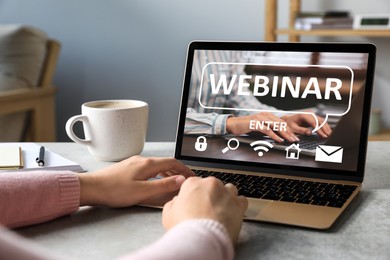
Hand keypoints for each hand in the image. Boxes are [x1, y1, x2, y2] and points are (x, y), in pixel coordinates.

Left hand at [77, 156, 194, 206]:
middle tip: (186, 180)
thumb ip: (163, 185)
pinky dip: (158, 172)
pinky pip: (148, 167)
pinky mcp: (128, 167)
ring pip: (157, 164)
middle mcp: (141, 160)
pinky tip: (155, 180)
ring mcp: (134, 162)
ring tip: (174, 180)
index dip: (184, 169)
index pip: (172, 162)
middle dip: (178, 170)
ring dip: (168, 171)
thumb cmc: (114, 191)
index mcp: (147, 164)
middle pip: (165, 162)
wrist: (91, 188)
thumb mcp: (142, 191)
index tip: (192, 176)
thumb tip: (180, 180)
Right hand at [162, 177, 247, 242]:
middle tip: (207, 210)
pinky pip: (242, 199)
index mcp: (192, 183)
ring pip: (229, 189)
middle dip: (211, 195)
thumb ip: (173, 203)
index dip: (195, 195)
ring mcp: (226, 192)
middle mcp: (210, 184)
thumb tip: (177, 202)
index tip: (196, 203)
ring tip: (221, 211)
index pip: (195, 184)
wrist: (202, 239)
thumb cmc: (185, 227)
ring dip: (226, 197)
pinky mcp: (238, 204)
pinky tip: (232, 213)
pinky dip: (238, 205)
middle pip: (212, 185)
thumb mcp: (168, 214)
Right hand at [226, 112, 298, 142]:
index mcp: (268, 115)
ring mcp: (260, 118)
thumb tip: (279, 136)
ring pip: (276, 126)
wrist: (234, 124)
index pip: (282, 122)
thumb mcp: (260, 127)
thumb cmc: (247, 126)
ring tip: (290, 140)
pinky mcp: (255, 123)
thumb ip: (269, 129)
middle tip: (295, 140)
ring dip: (284, 134)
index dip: (289, 130)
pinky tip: (279, 140)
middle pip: (281, 123)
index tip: (295, 136)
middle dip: (289, 132)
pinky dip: (274, 135)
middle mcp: (265, 115)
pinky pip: (267, 130)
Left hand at [281, 113, 331, 137]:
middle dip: (325, 129)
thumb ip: (301, 130)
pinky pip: (321, 121)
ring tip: (329, 135)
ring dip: (326, 128)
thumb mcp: (293, 128)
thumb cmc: (289, 124)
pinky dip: (324, 126)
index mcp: (304, 115)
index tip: (323, 136)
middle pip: (320, 121)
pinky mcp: (313, 117)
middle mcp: (309, 113)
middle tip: (328, 136)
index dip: (320, 130)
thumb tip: (309, 133)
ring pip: (322, 120)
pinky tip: (327, 132)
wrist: (288, 119)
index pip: (314, 123)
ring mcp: (312, 114)